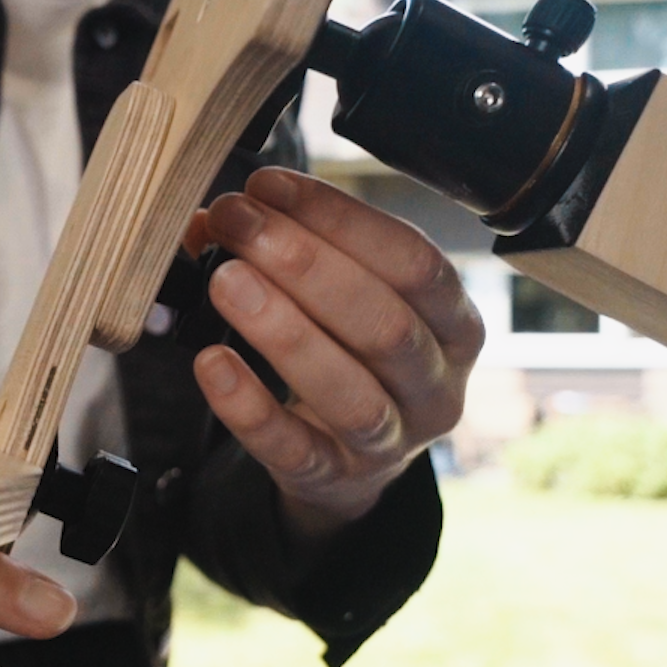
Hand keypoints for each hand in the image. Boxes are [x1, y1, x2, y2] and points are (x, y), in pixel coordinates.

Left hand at [187, 166, 484, 539]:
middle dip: (306, 265)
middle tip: (238, 224)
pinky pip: (292, 448)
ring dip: (284, 330)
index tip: (269, 186)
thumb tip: (218, 215)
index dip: (341, 218)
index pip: (414, 261)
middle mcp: (437, 385)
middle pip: (386, 323)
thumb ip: (297, 252)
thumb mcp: (345, 302)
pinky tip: (210, 363)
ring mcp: (392, 441)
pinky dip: (249, 406)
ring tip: (224, 281)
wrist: (350, 463)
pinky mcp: (333, 479)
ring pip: (350, 391)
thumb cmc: (350, 354)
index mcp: (455, 324)